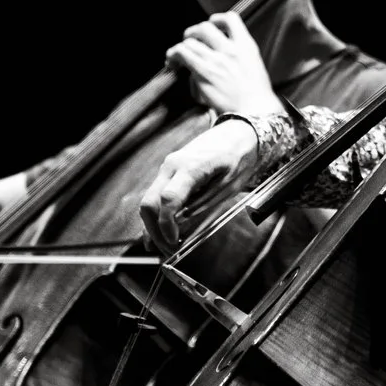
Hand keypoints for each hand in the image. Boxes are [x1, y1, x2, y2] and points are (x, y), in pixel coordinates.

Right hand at [138, 119, 261, 249]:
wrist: (236, 133)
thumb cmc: (237, 158)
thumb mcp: (229, 184)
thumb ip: (206, 204)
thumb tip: (185, 225)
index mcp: (190, 168)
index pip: (168, 199)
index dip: (166, 225)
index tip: (175, 243)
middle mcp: (171, 166)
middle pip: (148, 203)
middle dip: (155, 231)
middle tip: (170, 251)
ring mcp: (166, 169)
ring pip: (148, 202)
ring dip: (153, 226)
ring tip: (169, 246)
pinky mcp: (167, 173)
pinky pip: (155, 197)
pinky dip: (156, 216)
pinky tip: (161, 233)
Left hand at [167, 12, 285, 120]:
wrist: (255, 113)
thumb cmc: (255, 98)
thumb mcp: (253, 68)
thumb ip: (238, 56)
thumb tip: (216, 54)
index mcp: (246, 46)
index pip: (231, 19)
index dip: (218, 19)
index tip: (212, 25)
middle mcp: (231, 49)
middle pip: (205, 27)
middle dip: (193, 32)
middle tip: (189, 41)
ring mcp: (217, 59)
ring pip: (190, 41)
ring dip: (181, 47)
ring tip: (177, 57)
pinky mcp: (203, 71)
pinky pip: (182, 53)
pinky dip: (173, 55)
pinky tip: (172, 63)